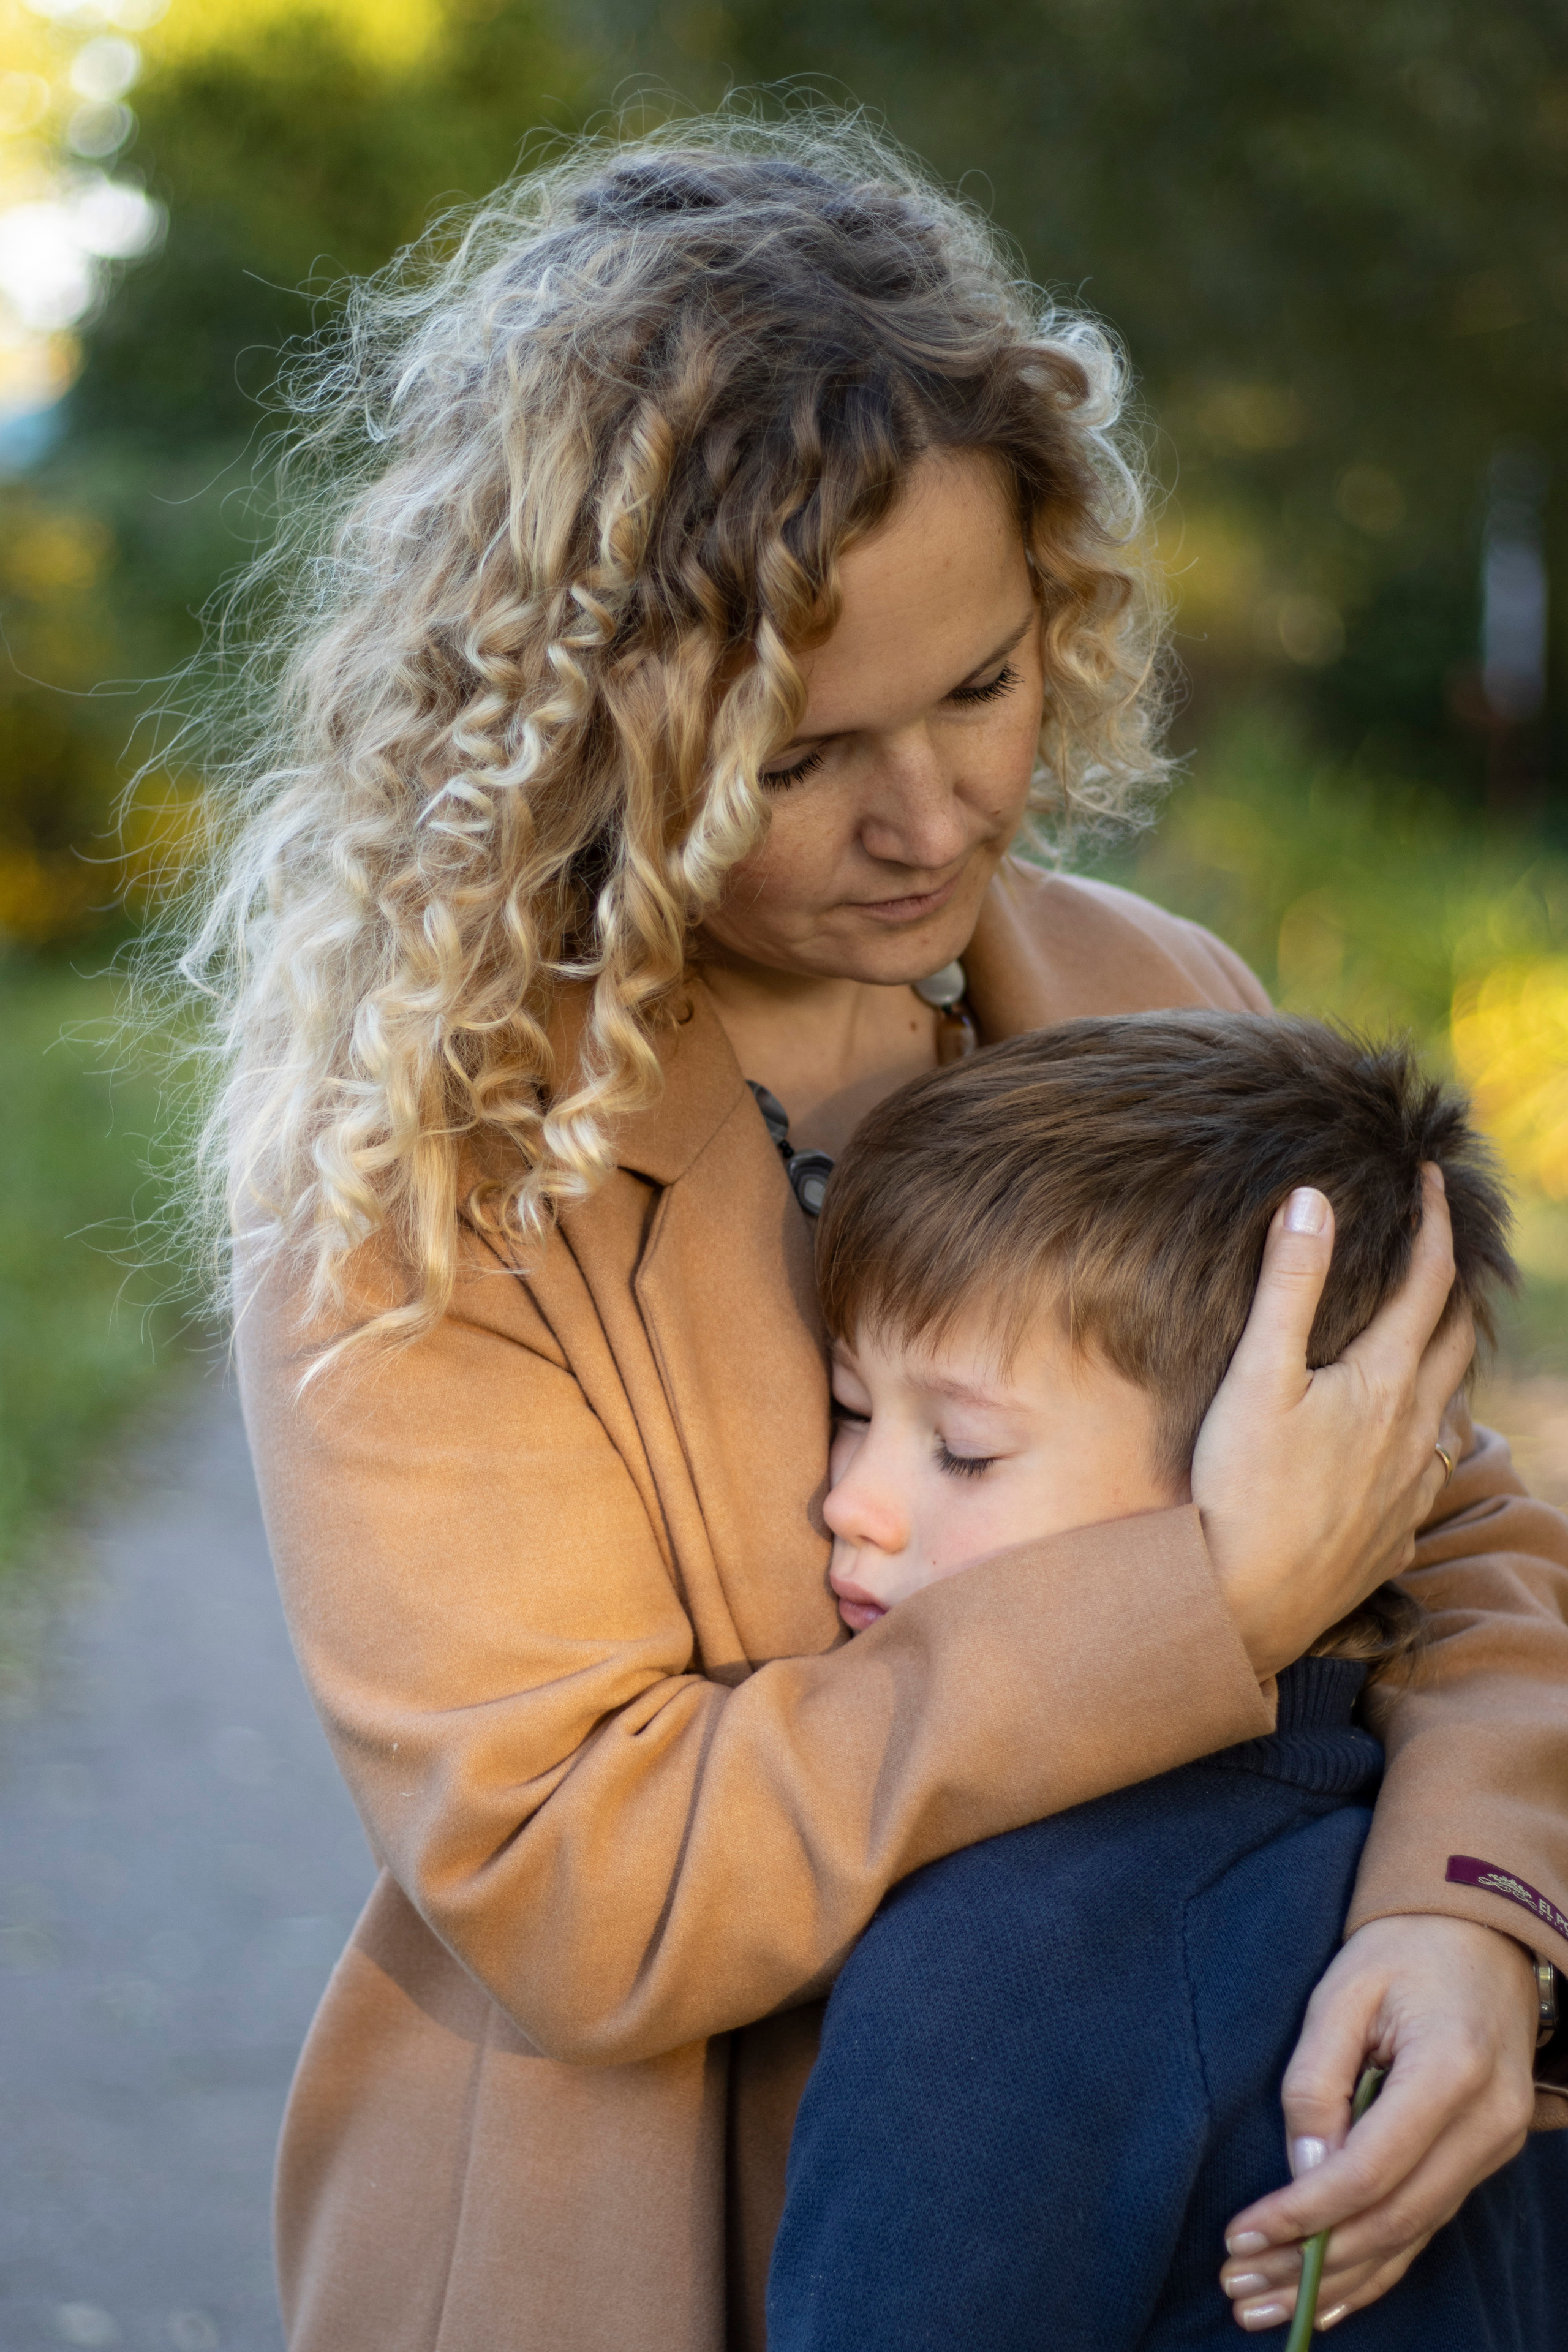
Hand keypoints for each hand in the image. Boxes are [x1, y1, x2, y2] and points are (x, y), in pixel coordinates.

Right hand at [1191, 1166, 1471, 1678]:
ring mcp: (1411, 1489)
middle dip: (1457, 1286)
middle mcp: (1415, 1433)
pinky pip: (1429, 1473)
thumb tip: (1314, 1199)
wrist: (1242, 1600)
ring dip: (1447, 1362)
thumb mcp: (1257, 1374)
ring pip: (1451, 1408)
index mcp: (1385, 1383)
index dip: (1436, 1222)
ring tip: (1427, 1338)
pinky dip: (1425, 1436)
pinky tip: (1400, 1443)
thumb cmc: (1240, 1485)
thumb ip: (1288, 1284)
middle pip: (1458, 1341)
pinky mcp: (1396, 1534)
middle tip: (1442, 1250)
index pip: (1429, 1281)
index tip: (1432, 1178)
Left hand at [1219, 1915, 1537, 2330]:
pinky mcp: (1486, 2157)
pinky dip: (1377, 2266)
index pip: (1371, 2170)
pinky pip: (1428, 2225)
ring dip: (1337, 2278)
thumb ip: (1315, 2080)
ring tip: (1262, 2303)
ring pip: (1411, 2236)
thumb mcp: (1342, 1990)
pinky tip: (1328, 2298)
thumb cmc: (1404, 1950)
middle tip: (1237, 2286)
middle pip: (1394, 2219)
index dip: (1304, 2213)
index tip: (1242, 2235)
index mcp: (1452, 2071)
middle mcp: (1487, 2124)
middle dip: (1312, 2262)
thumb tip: (1300, 2170)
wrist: (1483, 1933)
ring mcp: (1495, 2146)